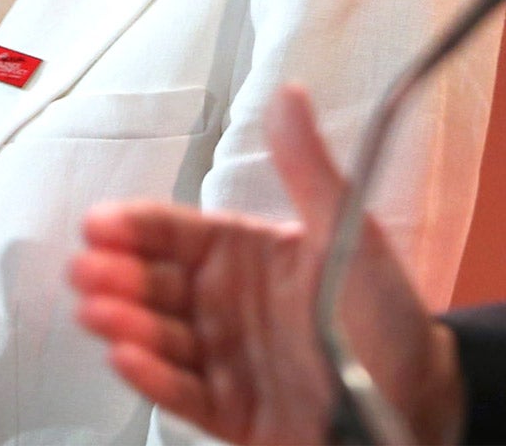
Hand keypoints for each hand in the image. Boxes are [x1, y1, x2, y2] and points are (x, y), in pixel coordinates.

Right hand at [69, 85, 464, 444]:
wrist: (418, 396)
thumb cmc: (385, 311)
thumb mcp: (348, 229)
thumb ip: (307, 166)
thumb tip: (287, 95)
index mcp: (250, 255)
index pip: (181, 233)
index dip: (139, 227)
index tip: (101, 221)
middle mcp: (229, 304)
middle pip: (160, 284)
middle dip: (118, 273)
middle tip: (86, 266)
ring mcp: (226, 357)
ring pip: (162, 337)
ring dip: (127, 322)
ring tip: (99, 310)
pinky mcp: (230, 410)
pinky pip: (183, 393)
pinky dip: (154, 378)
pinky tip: (128, 357)